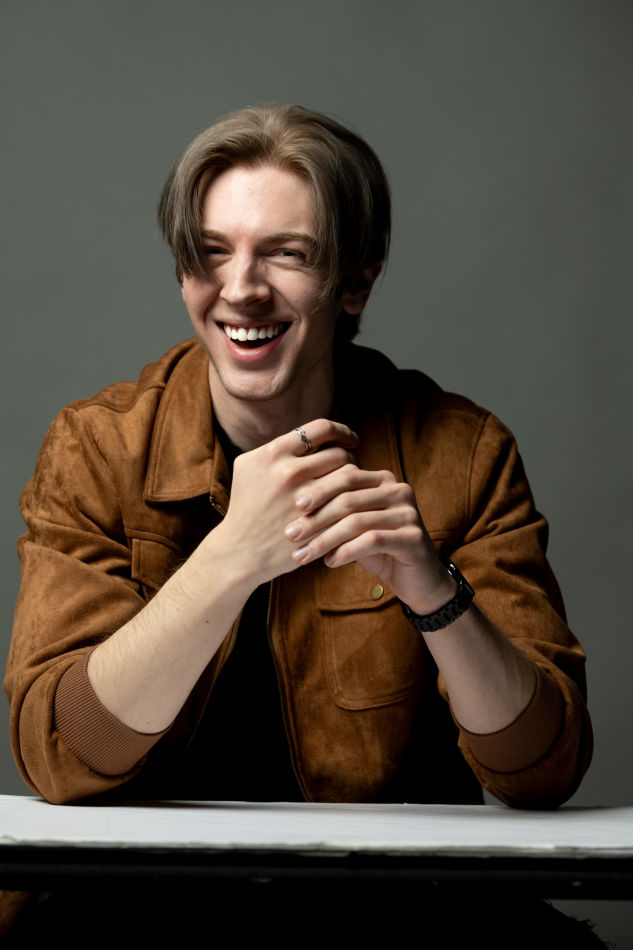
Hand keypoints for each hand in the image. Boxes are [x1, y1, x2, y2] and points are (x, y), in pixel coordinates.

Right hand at [213, 419, 358, 588]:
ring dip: (355, 480)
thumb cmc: (246, 506)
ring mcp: (304, 499)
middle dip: (350, 459)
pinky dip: (354, 501)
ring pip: (349, 478)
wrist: (239, 551)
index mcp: (273, 454)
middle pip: (340, 454)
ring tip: (353, 485)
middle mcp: (289, 472)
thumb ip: (276, 448)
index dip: (343, 432)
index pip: (322, 429)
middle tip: (352, 467)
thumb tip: (310, 435)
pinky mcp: (316, 522)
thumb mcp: (248, 467)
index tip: (351, 440)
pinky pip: (348, 503)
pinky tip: (352, 503)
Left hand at [284, 466, 455, 613]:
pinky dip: (346, 551)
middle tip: (290, 535)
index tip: (291, 509)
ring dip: (325, 540)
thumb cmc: (379, 550)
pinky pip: (372, 540)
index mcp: (382, 479)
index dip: (316, 492)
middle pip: (348, 498)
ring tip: (302, 555)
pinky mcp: (414, 537)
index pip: (344, 477)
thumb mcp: (353, 528)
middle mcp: (398, 489)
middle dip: (315, 518)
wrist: (418, 580)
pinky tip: (329, 563)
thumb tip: (291, 509)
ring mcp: (408, 512)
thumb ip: (333, 513)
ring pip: (357, 521)